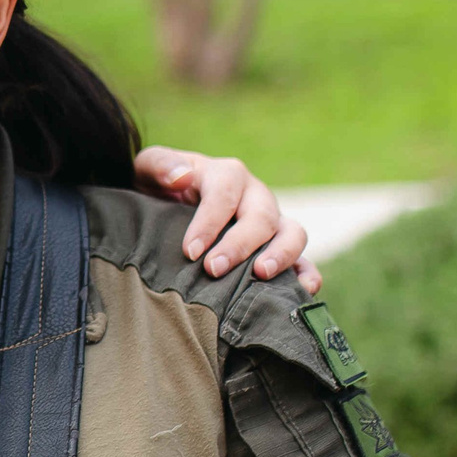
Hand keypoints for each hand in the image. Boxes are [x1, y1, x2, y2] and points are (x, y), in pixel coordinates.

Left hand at [134, 146, 320, 294]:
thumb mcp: (149, 168)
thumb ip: (160, 165)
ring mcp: (273, 221)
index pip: (224, 195)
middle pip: (260, 216)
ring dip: (281, 254)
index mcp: (226, 175)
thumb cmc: (159, 188)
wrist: (169, 206)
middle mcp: (255, 196)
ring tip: (260, 274)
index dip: (209, 223)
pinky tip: (303, 291)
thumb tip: (182, 177)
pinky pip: (304, 259)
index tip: (189, 251)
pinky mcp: (281, 248)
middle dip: (239, 244)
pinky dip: (308, 273)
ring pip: (293, 233)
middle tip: (213, 269)